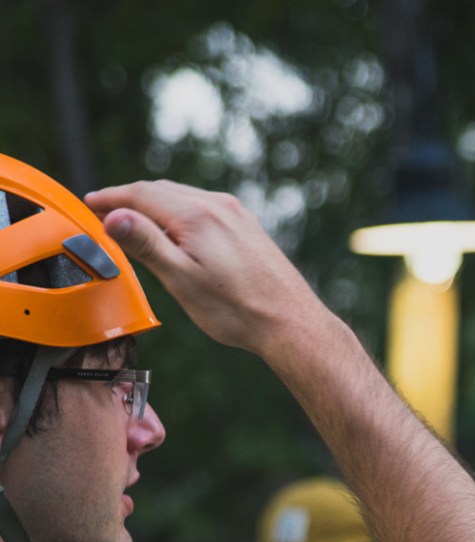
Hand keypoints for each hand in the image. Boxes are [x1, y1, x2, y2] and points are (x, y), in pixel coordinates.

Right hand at [84, 180, 326, 354]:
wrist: (292, 324)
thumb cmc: (238, 310)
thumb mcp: (182, 279)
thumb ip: (146, 244)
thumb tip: (113, 215)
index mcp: (196, 214)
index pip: (141, 194)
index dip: (111, 198)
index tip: (90, 204)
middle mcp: (219, 206)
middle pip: (162, 192)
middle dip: (132, 200)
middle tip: (107, 212)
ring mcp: (238, 215)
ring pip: (186, 199)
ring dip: (157, 205)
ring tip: (137, 221)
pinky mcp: (250, 228)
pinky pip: (206, 210)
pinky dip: (182, 214)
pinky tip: (179, 232)